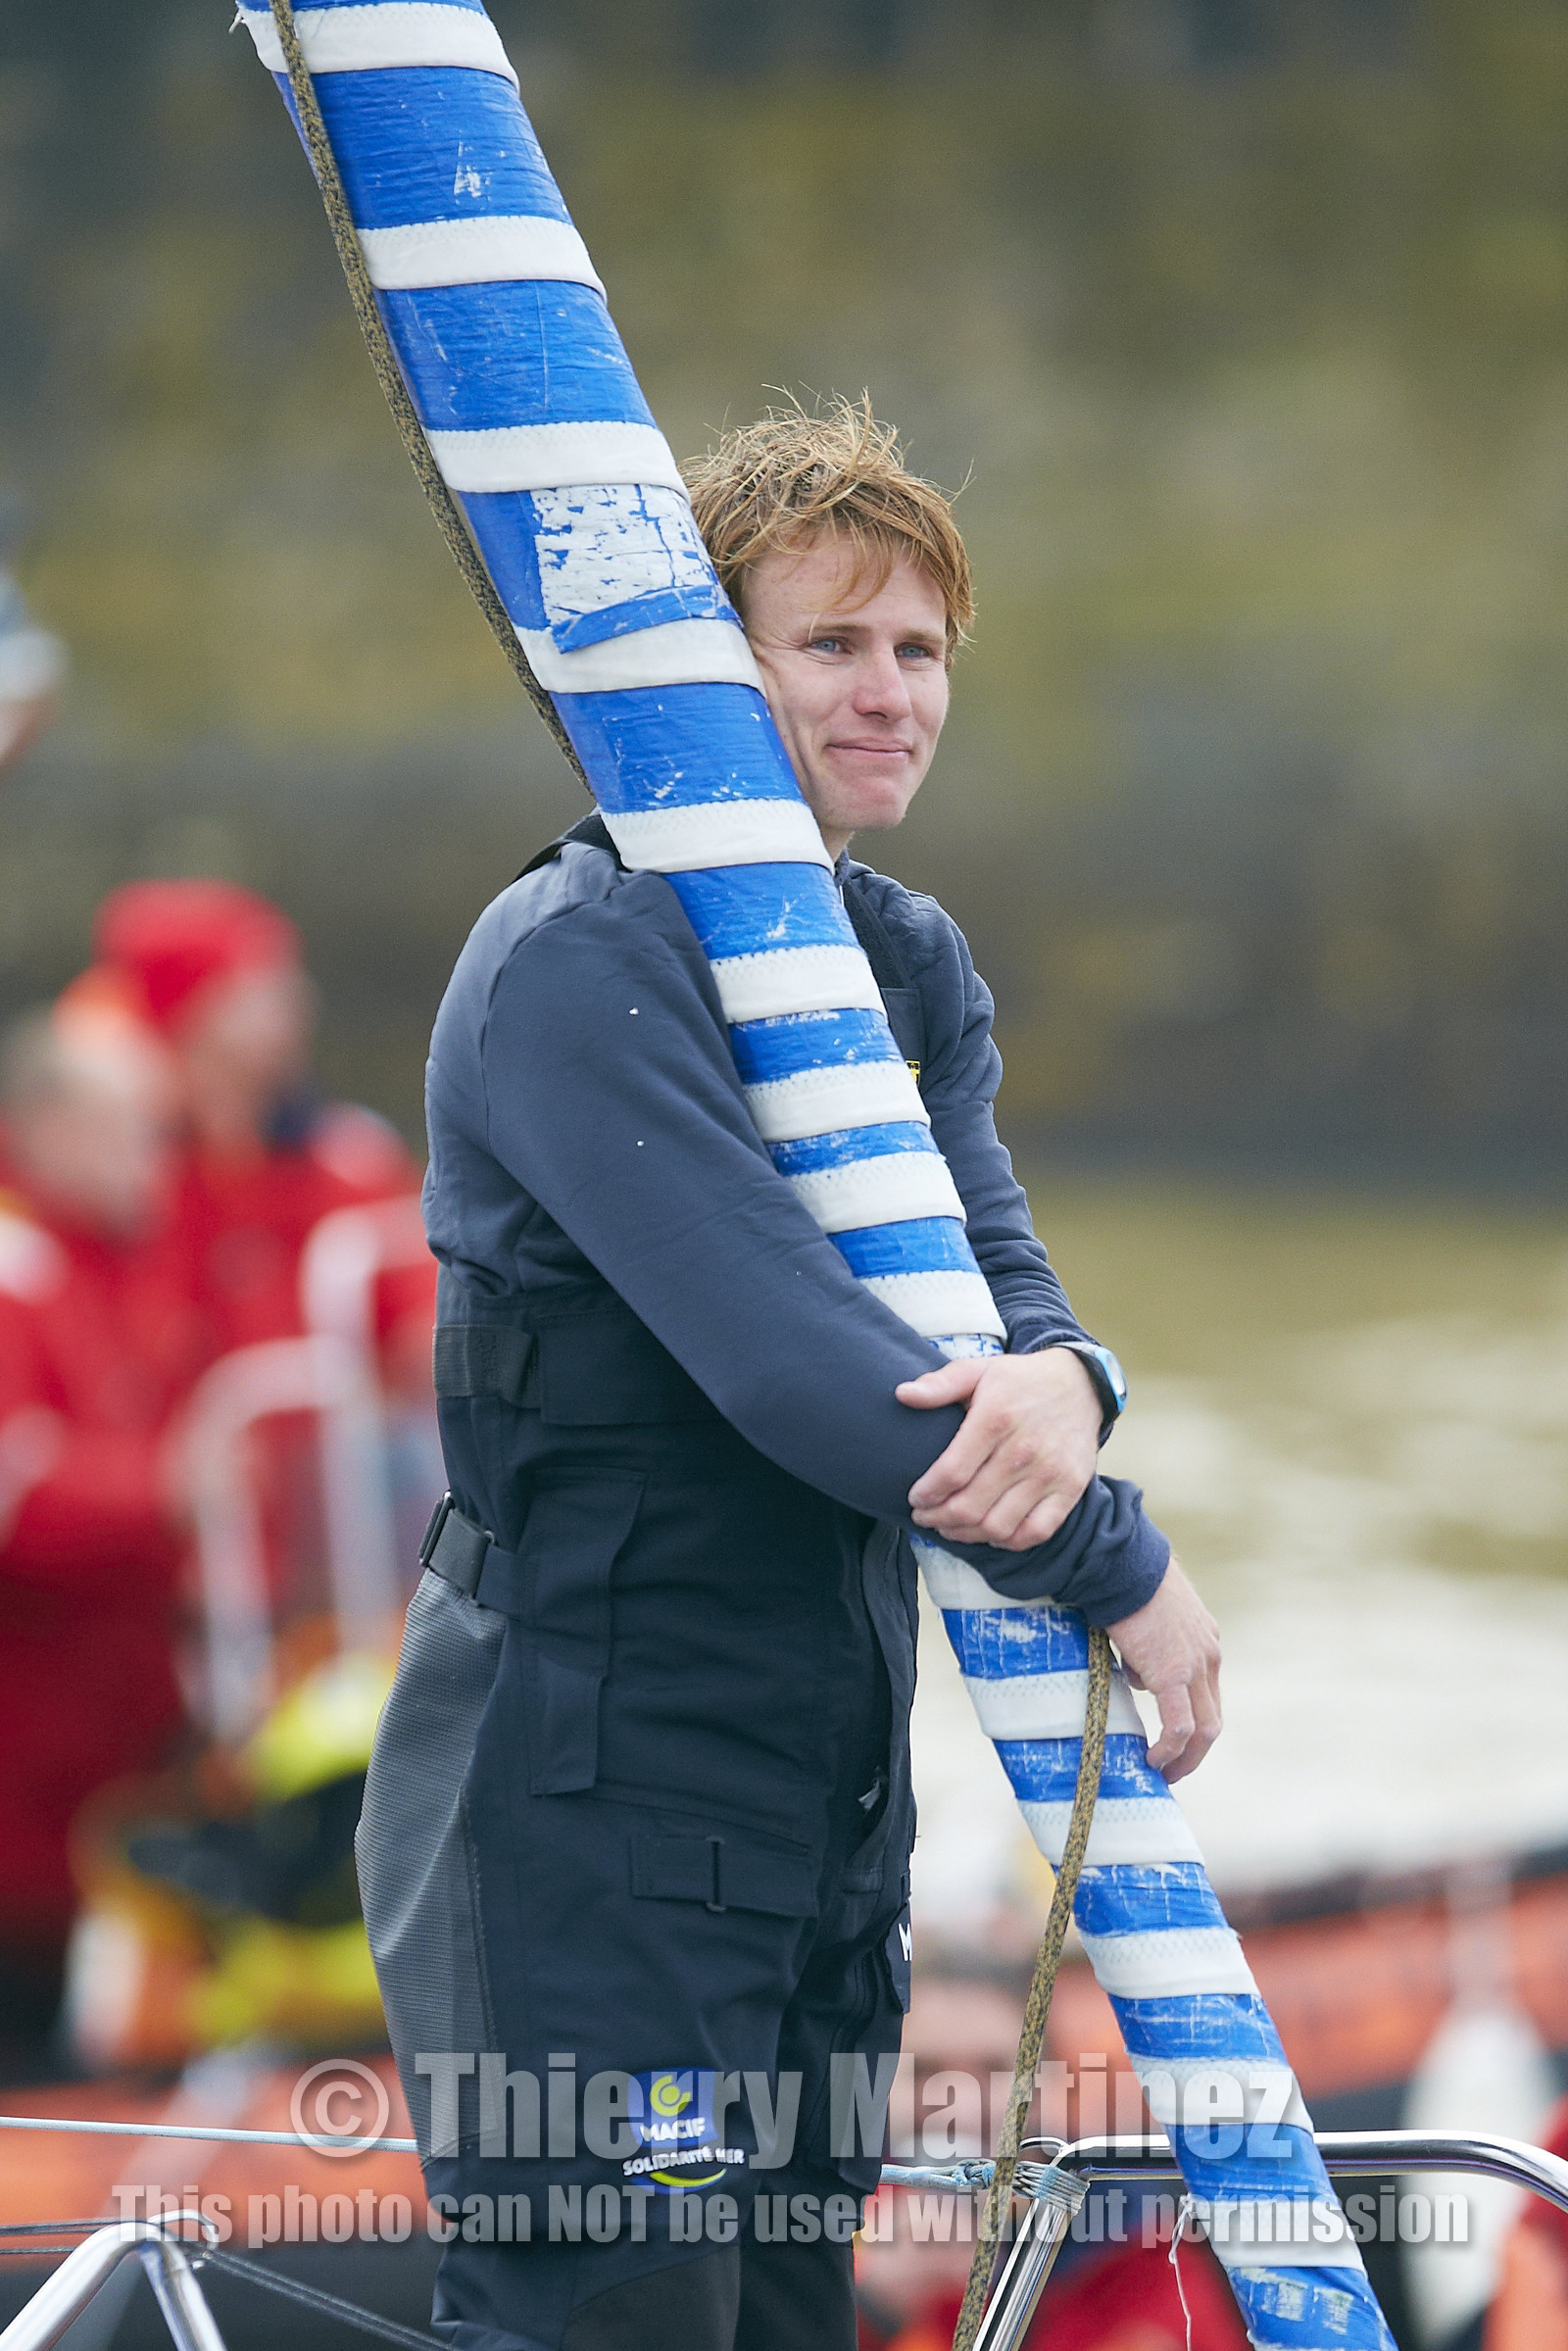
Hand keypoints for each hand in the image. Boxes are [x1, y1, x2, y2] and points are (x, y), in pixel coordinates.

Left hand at [897, 1347, 1101, 1550]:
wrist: (1081, 1384)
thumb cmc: (1020, 1381)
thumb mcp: (978, 1370)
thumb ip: (940, 1384)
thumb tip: (902, 1394)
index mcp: (996, 1418)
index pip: (952, 1473)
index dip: (927, 1494)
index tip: (915, 1499)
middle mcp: (1024, 1450)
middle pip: (970, 1506)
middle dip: (938, 1519)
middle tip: (925, 1517)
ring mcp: (1050, 1473)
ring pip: (998, 1526)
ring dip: (967, 1534)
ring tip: (951, 1526)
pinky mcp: (1070, 1489)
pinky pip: (1035, 1532)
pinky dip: (1008, 1541)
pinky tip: (990, 1532)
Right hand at [1106, 1558, 1220, 1782]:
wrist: (1124, 1566)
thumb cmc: (1126, 1583)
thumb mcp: (1149, 1619)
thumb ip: (1150, 1649)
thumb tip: (1139, 1677)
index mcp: (1205, 1641)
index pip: (1207, 1693)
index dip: (1192, 1722)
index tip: (1172, 1741)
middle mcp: (1208, 1656)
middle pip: (1213, 1718)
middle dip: (1195, 1750)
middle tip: (1173, 1768)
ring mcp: (1195, 1666)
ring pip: (1204, 1729)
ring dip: (1186, 1757)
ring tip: (1163, 1773)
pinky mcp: (1174, 1674)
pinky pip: (1179, 1725)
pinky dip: (1170, 1749)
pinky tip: (1153, 1760)